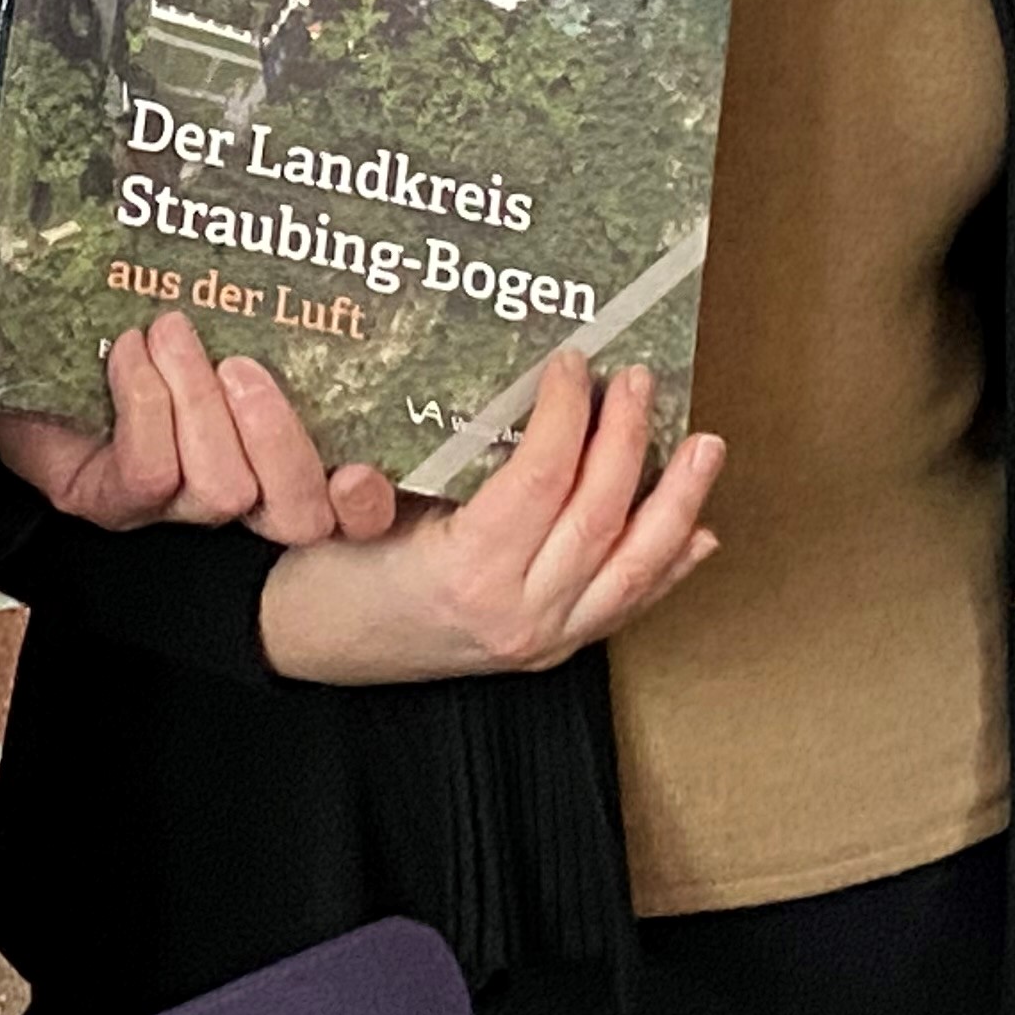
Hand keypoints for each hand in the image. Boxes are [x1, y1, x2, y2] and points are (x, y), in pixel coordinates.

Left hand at [0, 309, 395, 546]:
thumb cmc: (105, 307)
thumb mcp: (191, 290)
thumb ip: (249, 286)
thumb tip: (309, 240)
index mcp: (270, 445)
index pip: (345, 507)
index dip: (367, 502)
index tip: (366, 464)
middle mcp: (230, 487)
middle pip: (298, 514)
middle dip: (282, 439)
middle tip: (242, 364)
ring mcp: (167, 504)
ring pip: (222, 491)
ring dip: (199, 403)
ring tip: (169, 332)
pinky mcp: (106, 502)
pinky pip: (149, 474)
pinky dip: (143, 401)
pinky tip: (124, 352)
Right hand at [254, 354, 723, 685]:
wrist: (309, 647)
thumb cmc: (325, 571)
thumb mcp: (357, 506)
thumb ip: (429, 462)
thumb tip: (497, 398)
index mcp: (466, 573)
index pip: (541, 481)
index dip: (566, 416)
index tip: (573, 363)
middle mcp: (517, 615)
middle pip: (598, 519)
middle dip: (628, 442)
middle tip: (638, 381)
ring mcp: (541, 641)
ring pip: (632, 569)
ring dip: (676, 504)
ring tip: (706, 448)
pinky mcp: (549, 651)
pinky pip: (624, 606)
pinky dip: (668, 566)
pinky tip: (698, 531)